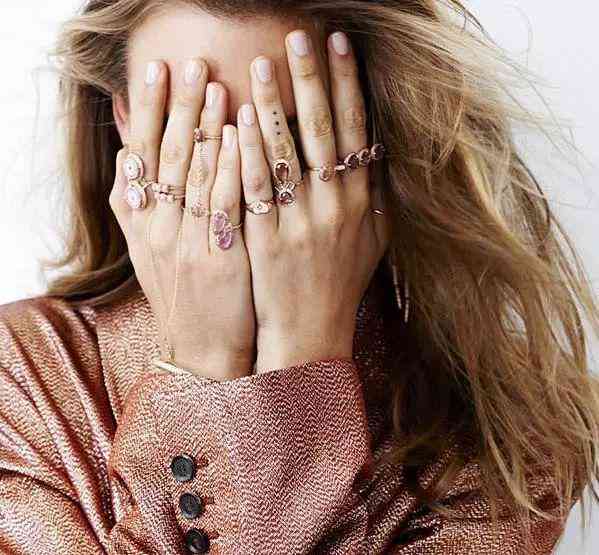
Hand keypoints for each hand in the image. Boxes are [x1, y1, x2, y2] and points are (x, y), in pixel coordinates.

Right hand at [110, 59, 254, 380]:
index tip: (156, 69)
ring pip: (192, 174)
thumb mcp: (150, 245)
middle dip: (177, 106)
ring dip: (203, 126)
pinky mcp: (217, 258)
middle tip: (190, 63)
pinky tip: (238, 137)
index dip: (146, 108)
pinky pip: (223, 203)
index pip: (139, 152)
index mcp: (138, 219)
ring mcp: (184, 242)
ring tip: (216, 85)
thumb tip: (131, 144)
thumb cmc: (183, 289)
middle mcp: (155, 227)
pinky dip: (228, 167)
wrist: (201, 345)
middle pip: (165, 155)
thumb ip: (140, 195)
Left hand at [236, 30, 390, 371]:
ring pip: (285, 153)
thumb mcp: (373, 237)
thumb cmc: (341, 281)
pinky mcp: (265, 237)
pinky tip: (235, 121)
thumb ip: (374, 192)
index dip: (348, 84)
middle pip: (322, 131)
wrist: (312, 328)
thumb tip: (373, 148)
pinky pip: (255, 188)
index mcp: (360, 200)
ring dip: (272, 106)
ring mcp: (298, 221)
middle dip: (311, 79)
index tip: (339, 45)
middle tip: (299, 36)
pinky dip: (246, 152)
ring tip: (259, 64)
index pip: (356, 129)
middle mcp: (334, 205)